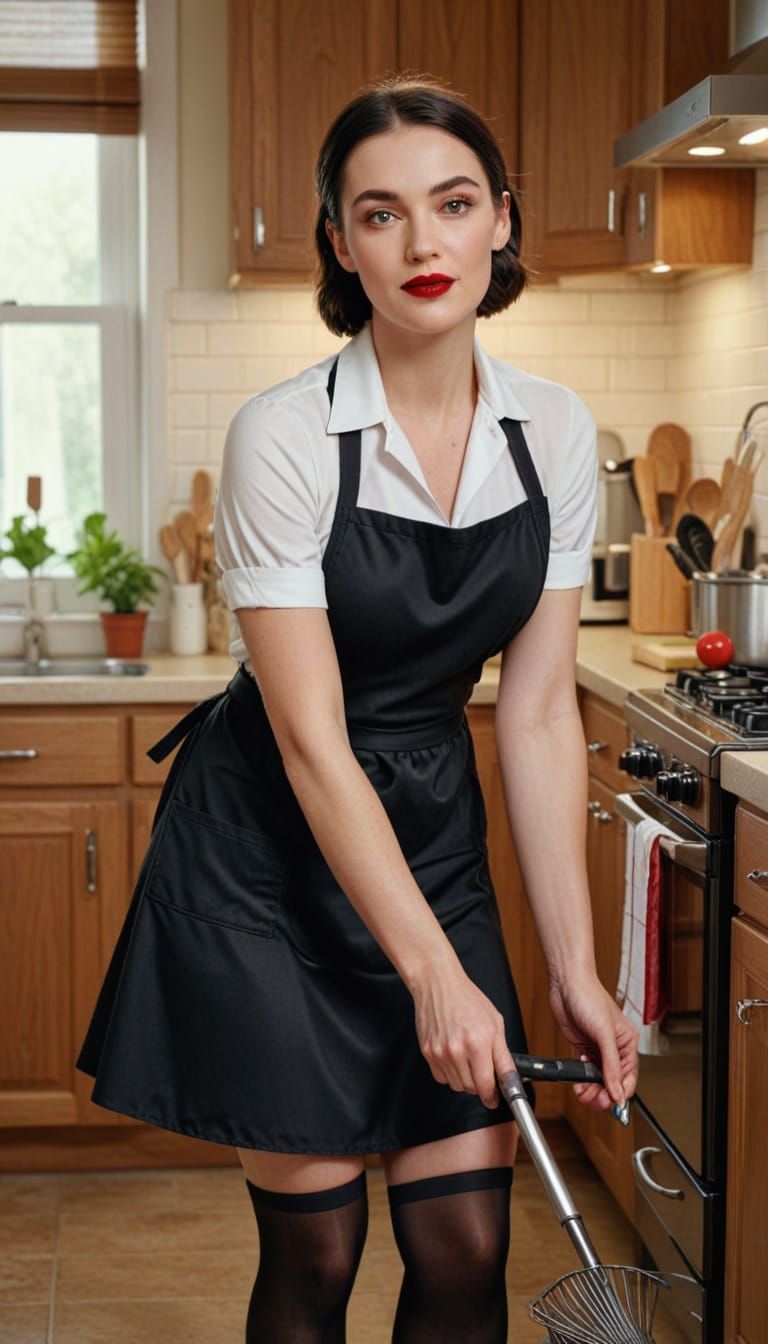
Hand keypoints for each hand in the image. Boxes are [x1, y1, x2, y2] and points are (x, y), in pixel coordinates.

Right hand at [412, 965, 514, 1108]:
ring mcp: (439, 1053)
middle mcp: (457, 1050)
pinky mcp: (427, 1053)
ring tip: (467, 1057)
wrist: (437, 984)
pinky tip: (453, 1056)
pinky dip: (450, 1073)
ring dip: (465, 1079)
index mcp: (478, 1042)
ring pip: (456, 1085)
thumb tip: (510, 1081)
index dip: (492, 1096)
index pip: (486, 1085)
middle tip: (482, 1068)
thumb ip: (503, 1056)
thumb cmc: (467, 999)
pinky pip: (442, 1077)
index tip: (494, 1098)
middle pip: (471, 1089)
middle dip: (480, 1084)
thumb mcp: (495, 1024)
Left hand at [549, 971, 638, 1111]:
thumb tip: (618, 1091)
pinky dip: (582, 1079)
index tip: (613, 1105)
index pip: (629, 1075)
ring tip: (583, 1093)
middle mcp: (614, 1046)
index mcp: (627, 1042)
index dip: (622, 1092)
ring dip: (591, 1089)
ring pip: (598, 1077)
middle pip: (614, 1079)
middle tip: (594, 1101)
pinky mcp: (583, 1046)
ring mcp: (598, 1047)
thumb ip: (611, 1065)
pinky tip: (578, 1081)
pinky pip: (585, 1069)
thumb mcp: (604, 1034)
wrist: (566, 984)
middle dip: (604, 1093)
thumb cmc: (589, 997)